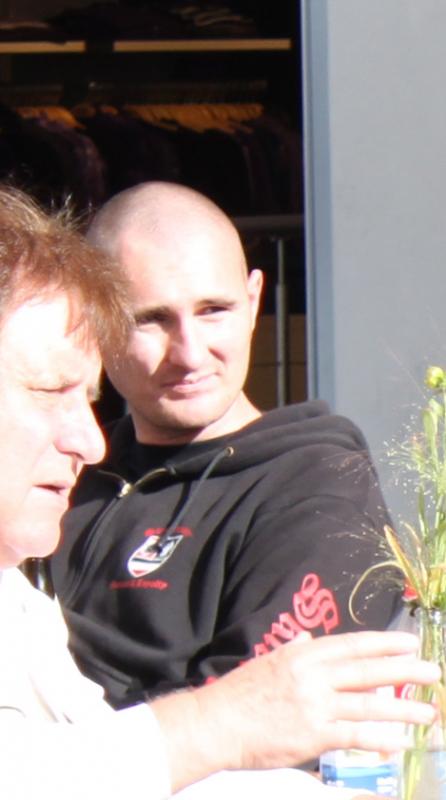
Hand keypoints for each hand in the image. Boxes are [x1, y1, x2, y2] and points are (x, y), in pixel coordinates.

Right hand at [152, 629, 437, 791]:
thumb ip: (294, 651)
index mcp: (303, 654)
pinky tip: (397, 741)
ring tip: (427, 712)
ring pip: (367, 704)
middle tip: (433, 671)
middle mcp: (313, 675)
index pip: (353, 645)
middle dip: (404, 670)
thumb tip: (309, 640)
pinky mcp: (313, 735)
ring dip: (402, 709)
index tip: (410, 642)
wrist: (216, 722)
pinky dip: (376, 738)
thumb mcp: (268, 661)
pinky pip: (352, 735)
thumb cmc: (239, 693)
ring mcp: (315, 705)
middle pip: (367, 671)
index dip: (384, 643)